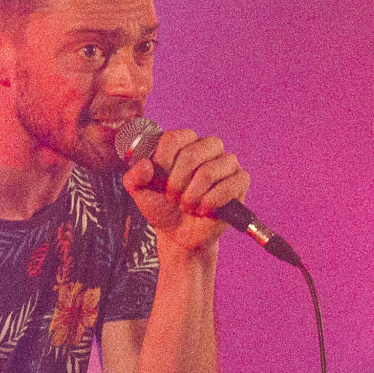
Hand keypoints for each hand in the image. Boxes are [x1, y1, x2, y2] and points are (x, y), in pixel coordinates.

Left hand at [124, 128, 249, 251]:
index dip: (162, 162)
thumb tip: (146, 165)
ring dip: (192, 196)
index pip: (174, 138)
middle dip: (177, 182)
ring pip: (208, 172)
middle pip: (192, 153)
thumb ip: (133, 177)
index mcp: (184, 142)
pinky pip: (229, 186)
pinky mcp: (240, 180)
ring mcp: (227, 163)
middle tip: (172, 197)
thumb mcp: (140, 193)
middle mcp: (208, 147)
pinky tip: (203, 210)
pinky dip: (211, 202)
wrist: (179, 234)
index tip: (158, 181)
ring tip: (187, 205)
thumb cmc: (162, 207)